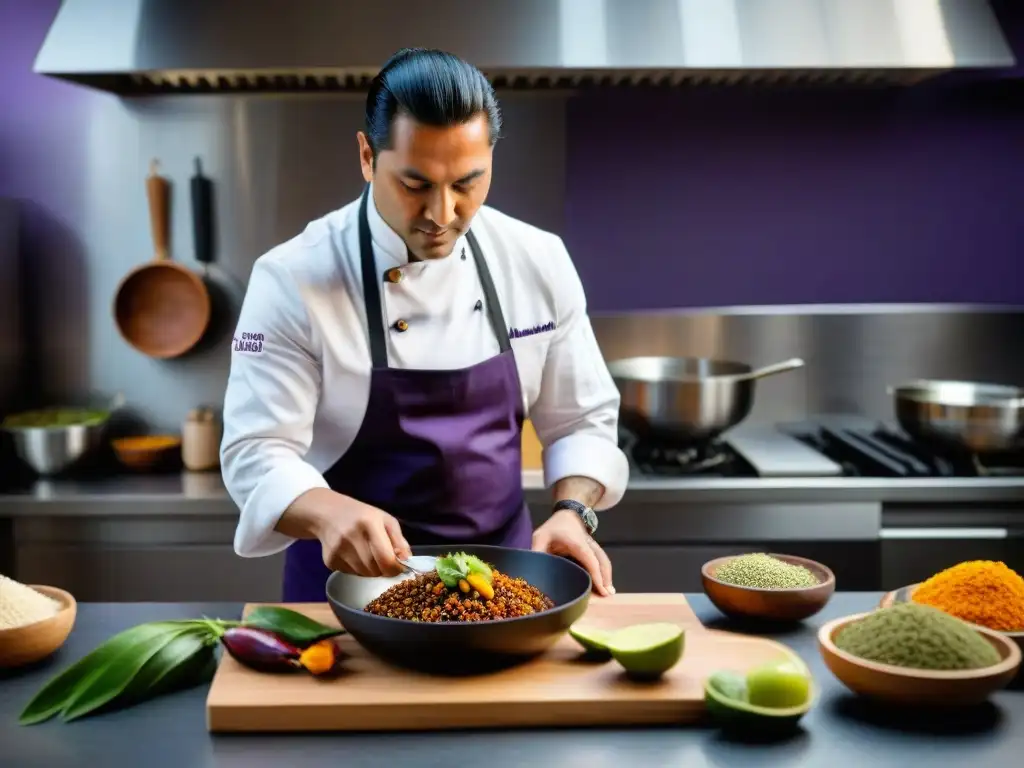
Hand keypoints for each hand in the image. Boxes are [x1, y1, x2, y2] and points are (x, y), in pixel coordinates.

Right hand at [281, 489, 411, 576]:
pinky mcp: (329, 561)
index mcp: (369, 523)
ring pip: (364, 574)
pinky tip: (354, 555)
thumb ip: (399, 540)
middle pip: (375, 569)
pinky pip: (351, 574)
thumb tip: (407, 560)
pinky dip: (358, 570)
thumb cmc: (362, 515)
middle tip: (383, 559)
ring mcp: (338, 550)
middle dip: (383, 569)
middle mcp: (351, 536)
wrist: (327, 513)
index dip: (395, 568)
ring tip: (368, 555)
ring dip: (371, 570)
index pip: (386, 558)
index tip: (398, 567)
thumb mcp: (385, 519)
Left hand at [532, 509, 614, 595]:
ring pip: (604, 561)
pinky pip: (602, 561)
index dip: (596, 574)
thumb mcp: (541, 536)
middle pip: (601, 561)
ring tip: (608, 593)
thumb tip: (531, 571)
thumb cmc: (554, 527)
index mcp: (576, 542)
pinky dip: (604, 572)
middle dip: (605, 578)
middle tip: (607, 595)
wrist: (568, 514)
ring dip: (607, 576)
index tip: (600, 589)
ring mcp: (593, 547)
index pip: (589, 559)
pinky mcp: (593, 550)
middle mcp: (588, 544)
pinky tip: (604, 584)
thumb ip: (537, 551)